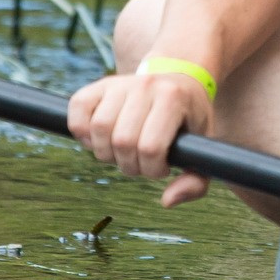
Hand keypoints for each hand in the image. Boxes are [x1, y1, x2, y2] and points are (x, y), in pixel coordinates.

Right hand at [66, 68, 215, 207]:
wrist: (178, 78)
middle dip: (129, 165)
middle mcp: (146, 86)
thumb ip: (196, 182)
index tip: (162, 167)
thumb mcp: (202, 149)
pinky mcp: (99, 85)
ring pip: (98, 128)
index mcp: (173, 98)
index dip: (152, 169)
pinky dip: (82, 133)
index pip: (151, 147)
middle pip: (122, 141)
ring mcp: (120, 83)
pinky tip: (99, 139)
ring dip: (106, 152)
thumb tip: (167, 201)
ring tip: (121, 152)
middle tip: (140, 162)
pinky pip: (78, 111)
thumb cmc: (189, 120)